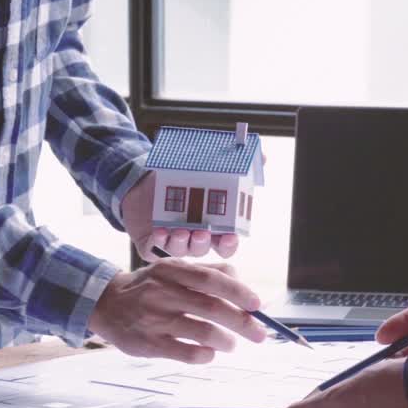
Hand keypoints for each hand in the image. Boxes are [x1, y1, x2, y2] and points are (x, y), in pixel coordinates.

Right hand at [89, 258, 266, 362]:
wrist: (106, 304)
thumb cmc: (148, 287)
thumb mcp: (172, 270)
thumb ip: (206, 272)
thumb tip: (243, 284)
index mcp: (172, 271)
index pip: (212, 279)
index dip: (239, 292)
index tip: (257, 305)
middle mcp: (163, 293)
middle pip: (212, 308)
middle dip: (242, 322)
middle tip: (259, 334)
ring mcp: (155, 319)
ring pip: (201, 331)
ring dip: (225, 341)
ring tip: (230, 345)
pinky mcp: (149, 344)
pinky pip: (185, 353)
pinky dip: (204, 355)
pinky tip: (209, 354)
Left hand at [121, 171, 239, 260]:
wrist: (145, 187)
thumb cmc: (181, 183)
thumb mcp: (206, 173)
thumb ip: (235, 168)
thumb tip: (263, 157)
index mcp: (212, 228)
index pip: (226, 245)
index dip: (229, 244)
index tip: (231, 236)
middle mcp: (193, 239)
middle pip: (202, 249)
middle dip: (202, 243)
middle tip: (201, 233)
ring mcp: (173, 242)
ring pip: (180, 250)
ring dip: (181, 243)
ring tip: (180, 231)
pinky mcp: (152, 243)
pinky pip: (155, 248)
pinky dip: (158, 241)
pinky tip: (160, 232)